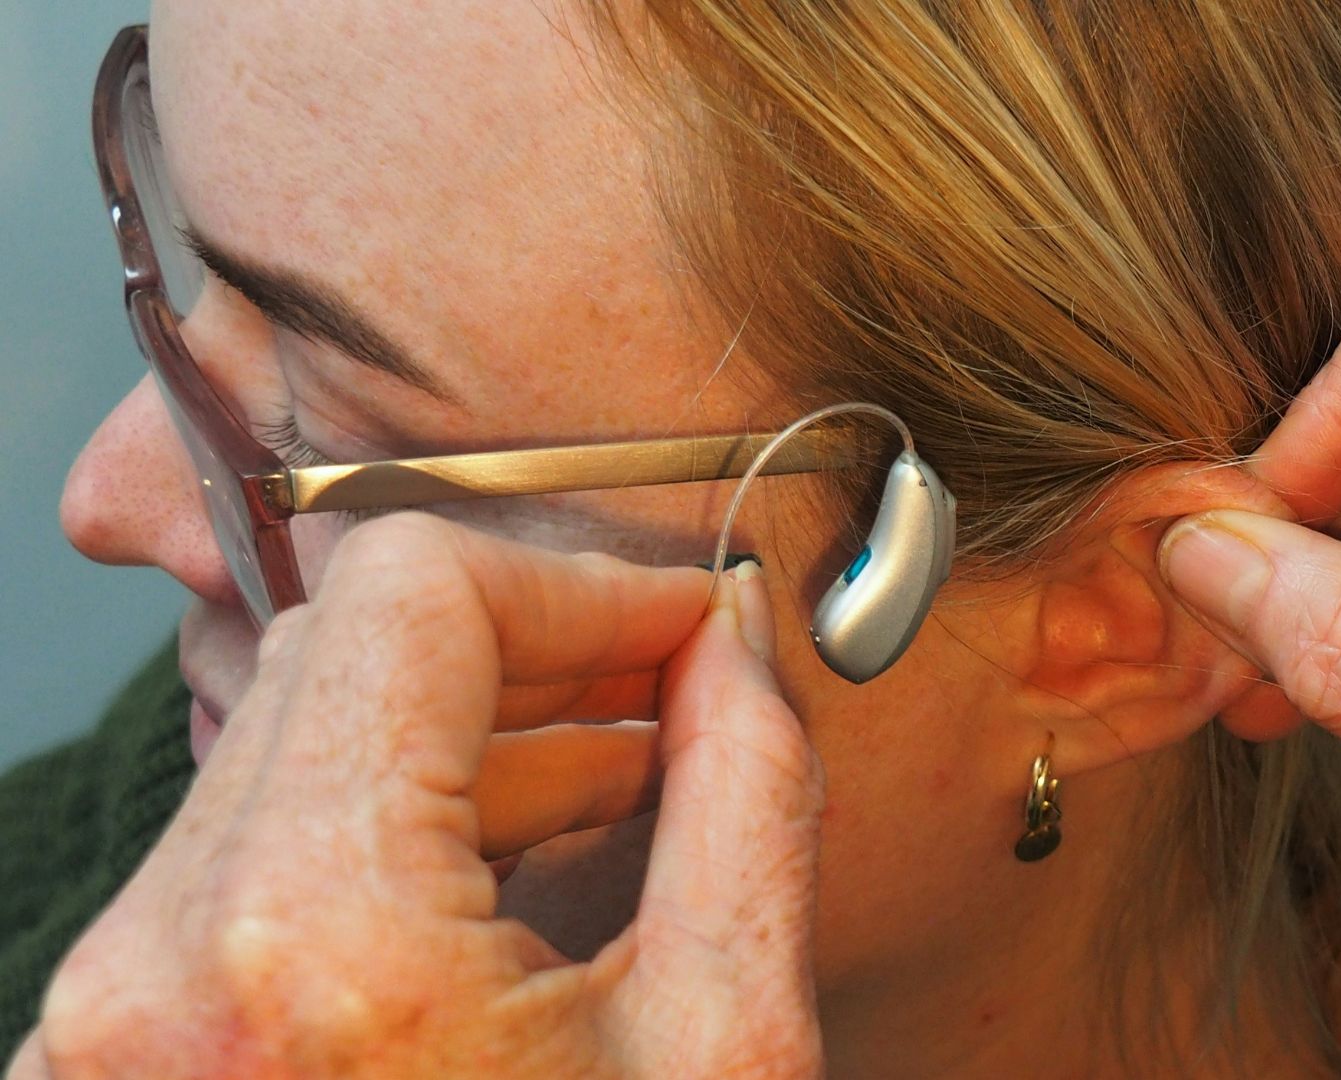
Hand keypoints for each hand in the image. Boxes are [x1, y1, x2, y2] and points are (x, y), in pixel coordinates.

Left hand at [8, 515, 822, 1078]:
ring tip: (625, 776)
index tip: (693, 629)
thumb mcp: (725, 1048)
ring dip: (470, 737)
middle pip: (342, 655)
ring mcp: (106, 1026)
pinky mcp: (115, 1059)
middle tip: (677, 686)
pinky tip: (518, 869)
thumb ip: (747, 796)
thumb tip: (744, 648)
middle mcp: (156, 968)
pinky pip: (250, 861)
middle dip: (537, 649)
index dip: (585, 581)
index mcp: (312, 943)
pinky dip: (393, 828)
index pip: (415, 592)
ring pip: (290, 749)